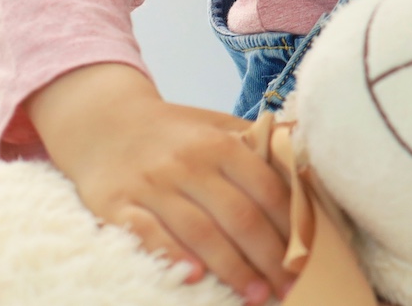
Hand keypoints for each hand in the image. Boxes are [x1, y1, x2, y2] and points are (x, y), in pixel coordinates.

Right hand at [27, 62, 295, 302]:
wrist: (104, 123)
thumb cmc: (173, 132)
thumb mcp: (217, 125)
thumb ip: (258, 144)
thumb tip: (306, 163)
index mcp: (220, 144)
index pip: (266, 188)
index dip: (291, 224)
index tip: (307, 254)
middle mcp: (189, 164)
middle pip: (239, 215)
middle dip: (269, 256)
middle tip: (290, 286)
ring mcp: (152, 186)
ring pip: (200, 231)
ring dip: (232, 268)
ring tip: (256, 295)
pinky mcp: (116, 205)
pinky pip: (147, 234)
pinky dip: (172, 256)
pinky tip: (196, 277)